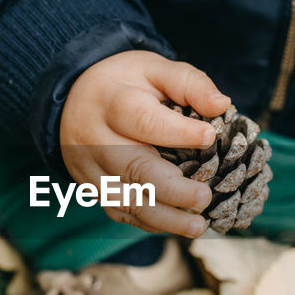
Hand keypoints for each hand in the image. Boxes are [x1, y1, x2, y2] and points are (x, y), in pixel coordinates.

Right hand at [60, 51, 231, 237]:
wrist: (73, 100)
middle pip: (134, 169)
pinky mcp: (92, 189)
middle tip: (205, 197)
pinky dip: (151, 223)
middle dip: (173, 189)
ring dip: (164, 217)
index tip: (210, 136)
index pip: (144, 121)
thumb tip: (221, 104)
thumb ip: (188, 83)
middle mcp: (95, 139)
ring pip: (127, 200)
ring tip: (198, 226)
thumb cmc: (124, 84)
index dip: (178, 132)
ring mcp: (91, 169)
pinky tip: (178, 225)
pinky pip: (121, 212)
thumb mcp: (153, 68)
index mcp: (112, 103)